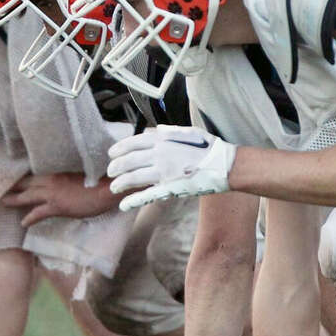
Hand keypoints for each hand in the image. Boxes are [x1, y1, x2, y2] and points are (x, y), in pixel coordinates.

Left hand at [0, 173, 118, 226]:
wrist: (108, 188)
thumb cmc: (99, 181)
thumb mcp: (80, 175)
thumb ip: (67, 177)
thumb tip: (63, 181)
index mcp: (56, 171)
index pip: (34, 173)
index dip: (22, 176)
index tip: (13, 177)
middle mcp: (51, 180)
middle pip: (26, 182)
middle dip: (13, 186)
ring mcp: (53, 193)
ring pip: (27, 196)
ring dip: (14, 199)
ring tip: (3, 203)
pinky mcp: (57, 206)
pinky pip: (38, 213)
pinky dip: (29, 218)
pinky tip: (23, 224)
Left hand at [107, 126, 236, 210]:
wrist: (226, 165)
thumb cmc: (211, 148)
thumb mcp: (189, 132)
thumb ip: (170, 132)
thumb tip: (155, 131)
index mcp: (164, 139)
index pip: (134, 142)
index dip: (120, 148)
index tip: (112, 153)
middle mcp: (160, 154)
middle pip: (129, 160)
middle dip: (116, 166)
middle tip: (110, 172)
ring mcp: (164, 172)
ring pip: (134, 177)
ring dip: (120, 183)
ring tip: (113, 187)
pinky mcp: (170, 188)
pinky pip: (147, 195)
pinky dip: (133, 200)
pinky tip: (123, 205)